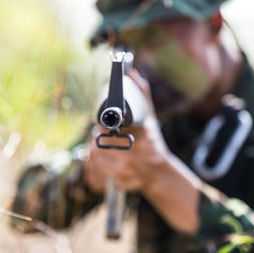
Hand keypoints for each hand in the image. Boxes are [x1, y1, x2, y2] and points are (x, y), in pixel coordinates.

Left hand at [84, 68, 168, 192]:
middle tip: (99, 134)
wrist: (160, 174)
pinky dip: (94, 164)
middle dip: (96, 136)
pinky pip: (96, 170)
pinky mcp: (121, 181)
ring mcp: (128, 168)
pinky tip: (101, 160)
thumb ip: (142, 94)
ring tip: (99, 145)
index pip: (111, 125)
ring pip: (94, 154)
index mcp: (142, 133)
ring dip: (93, 149)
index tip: (101, 124)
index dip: (101, 124)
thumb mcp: (150, 118)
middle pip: (99, 140)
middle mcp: (135, 151)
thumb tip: (131, 72)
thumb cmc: (152, 142)